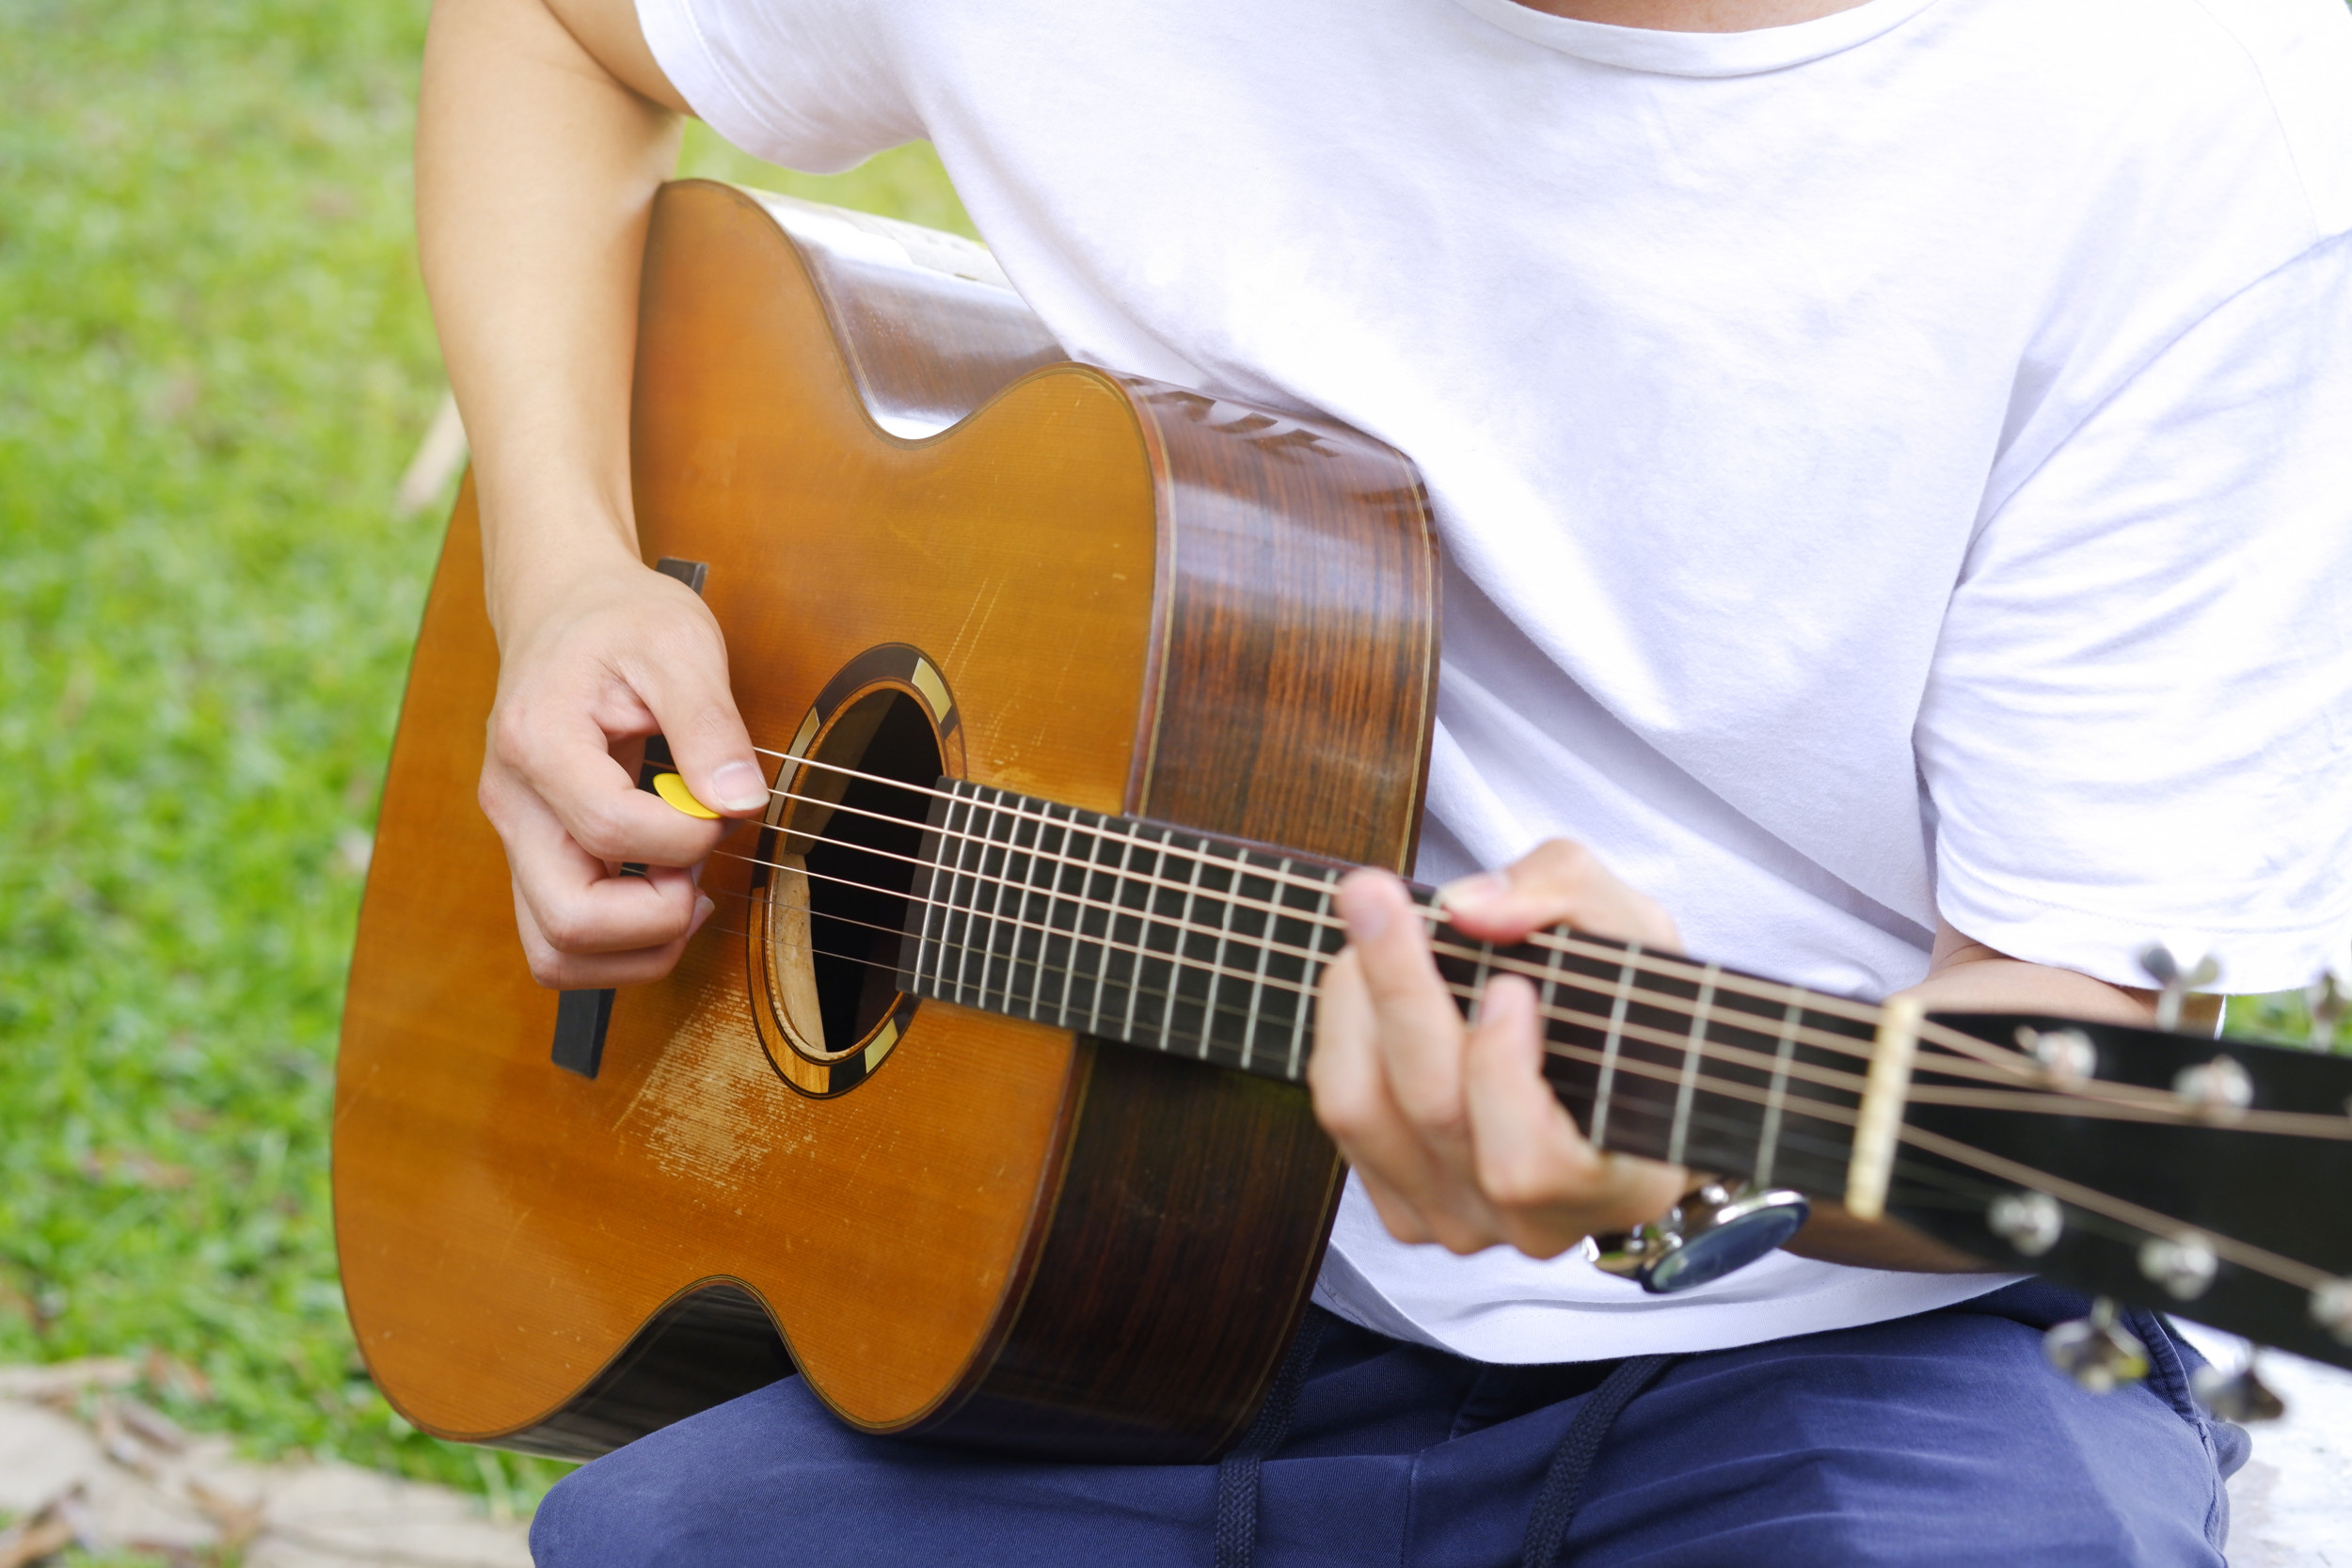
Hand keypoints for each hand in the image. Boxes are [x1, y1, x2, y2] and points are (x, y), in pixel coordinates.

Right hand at [477, 553, 766, 987]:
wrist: (563, 609)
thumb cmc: (620, 621)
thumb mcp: (681, 645)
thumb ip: (710, 724)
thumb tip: (742, 802)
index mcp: (540, 741)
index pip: (611, 830)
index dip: (686, 836)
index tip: (723, 803)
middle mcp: (512, 802)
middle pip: (567, 920)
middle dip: (658, 915)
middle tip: (702, 866)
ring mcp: (516, 837)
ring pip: (555, 951)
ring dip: (637, 946)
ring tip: (685, 890)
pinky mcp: (533, 856)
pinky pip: (560, 939)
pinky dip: (621, 944)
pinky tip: (666, 893)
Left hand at [1307, 840, 1688, 1258]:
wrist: (1611, 1069)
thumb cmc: (1631, 1010)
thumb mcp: (1631, 929)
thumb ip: (1565, 895)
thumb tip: (1469, 908)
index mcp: (1621, 1182)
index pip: (1533, 1163)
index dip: (1504, 1072)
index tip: (1509, 984)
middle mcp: (1533, 1225)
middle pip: (1434, 1112)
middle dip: (1400, 987)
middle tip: (1373, 894)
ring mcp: (1460, 1222)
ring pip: (1364, 1114)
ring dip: (1354, 1004)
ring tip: (1373, 928)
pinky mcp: (1402, 1208)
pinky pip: (1339, 1118)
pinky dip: (1341, 1035)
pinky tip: (1366, 983)